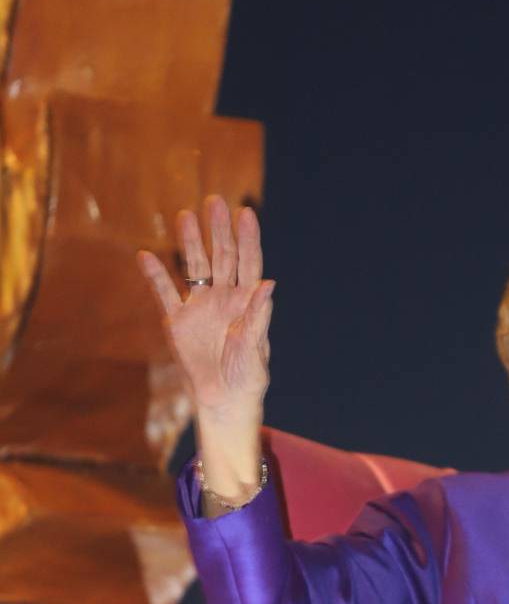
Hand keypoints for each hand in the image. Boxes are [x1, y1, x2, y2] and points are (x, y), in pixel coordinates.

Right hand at [137, 198, 272, 417]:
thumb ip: (258, 316)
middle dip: (218, 230)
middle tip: (214, 202)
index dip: (248, 238)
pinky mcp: (177, 320)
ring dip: (190, 242)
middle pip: (221, 256)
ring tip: (185, 216)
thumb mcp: (256, 348)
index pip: (249, 262)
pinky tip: (146, 255)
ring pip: (194, 266)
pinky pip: (165, 292)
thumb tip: (268, 283)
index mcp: (247, 301)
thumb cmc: (248, 377)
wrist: (224, 401)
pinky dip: (155, 275)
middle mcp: (224, 297)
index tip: (246, 212)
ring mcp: (200, 305)